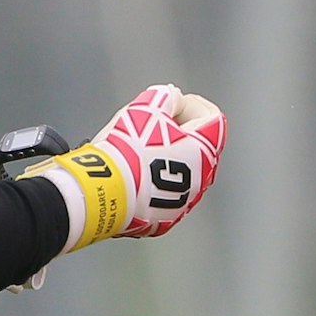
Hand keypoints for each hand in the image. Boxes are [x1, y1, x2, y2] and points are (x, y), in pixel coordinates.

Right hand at [28, 84, 225, 247]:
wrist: (103, 190)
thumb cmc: (127, 151)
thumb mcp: (146, 106)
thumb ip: (164, 97)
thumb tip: (168, 98)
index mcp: (204, 152)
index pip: (212, 119)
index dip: (191, 104)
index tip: (173, 102)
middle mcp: (200, 181)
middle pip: (196, 146)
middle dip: (176, 131)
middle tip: (153, 123)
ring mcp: (182, 203)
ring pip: (180, 173)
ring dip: (164, 158)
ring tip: (138, 149)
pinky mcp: (162, 218)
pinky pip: (163, 195)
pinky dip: (152, 183)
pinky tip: (133, 172)